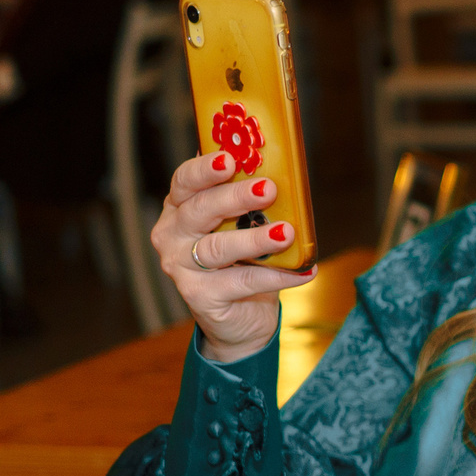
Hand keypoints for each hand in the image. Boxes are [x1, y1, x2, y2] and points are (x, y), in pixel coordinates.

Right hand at [153, 153, 312, 364]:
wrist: (241, 315)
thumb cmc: (243, 260)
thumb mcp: (244, 226)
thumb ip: (252, 203)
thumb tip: (280, 173)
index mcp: (180, 208)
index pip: (184, 182)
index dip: (204, 170)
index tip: (229, 159)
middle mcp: (172, 235)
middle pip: (200, 211)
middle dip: (235, 197)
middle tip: (268, 189)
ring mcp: (181, 267)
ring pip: (218, 248)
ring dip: (256, 239)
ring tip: (287, 233)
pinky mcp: (199, 296)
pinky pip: (242, 282)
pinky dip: (276, 276)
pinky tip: (304, 270)